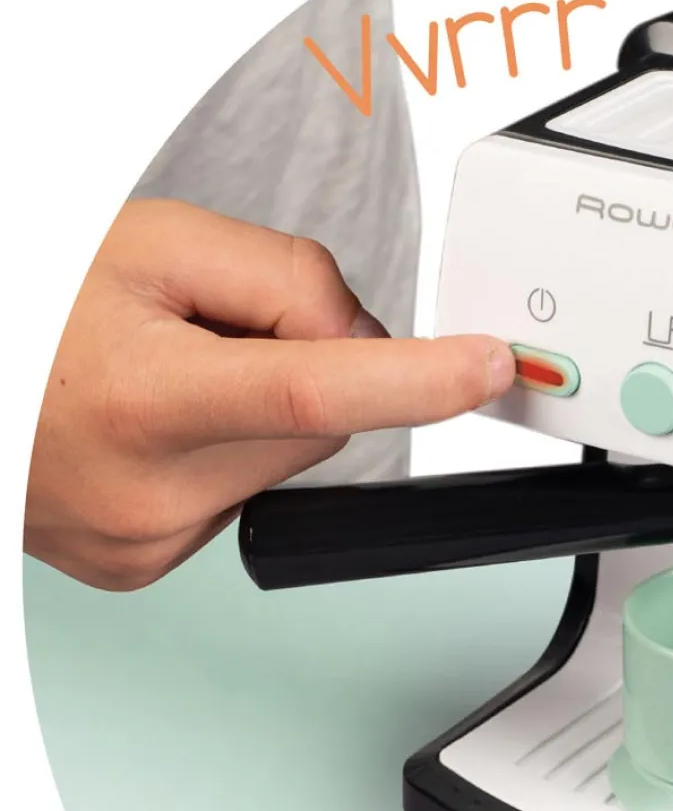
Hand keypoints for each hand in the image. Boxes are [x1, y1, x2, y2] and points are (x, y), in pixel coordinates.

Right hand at [26, 198, 515, 590]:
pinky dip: (216, 457)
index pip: (316, 391)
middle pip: (320, 428)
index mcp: (143, 403)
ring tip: (156, 382)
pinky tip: (149, 428)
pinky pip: (238, 498)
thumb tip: (365, 339)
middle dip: (295, 370)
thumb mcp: (153, 243)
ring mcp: (146, 543)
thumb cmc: (30, 305)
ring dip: (253, 417)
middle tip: (202, 338)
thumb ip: (284, 279)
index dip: (420, 380)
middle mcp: (148, 495)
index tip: (488, 370)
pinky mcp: (145, 566)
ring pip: (285, 465)